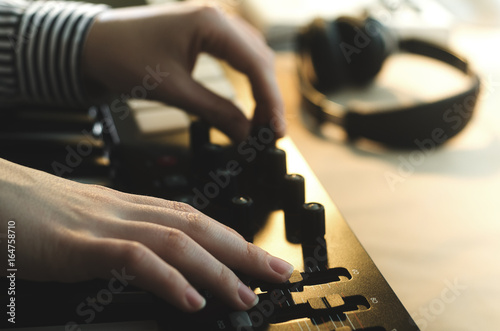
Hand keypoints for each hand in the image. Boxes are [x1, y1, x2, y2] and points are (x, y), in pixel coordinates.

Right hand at [0, 159, 292, 311]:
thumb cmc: (37, 213)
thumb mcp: (92, 224)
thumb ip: (127, 239)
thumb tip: (159, 262)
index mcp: (132, 207)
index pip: (196, 219)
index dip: (233, 238)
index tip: (262, 258)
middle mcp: (128, 211)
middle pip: (199, 227)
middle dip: (244, 251)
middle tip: (279, 273)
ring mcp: (105, 226)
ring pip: (176, 241)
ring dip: (217, 269)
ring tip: (246, 295)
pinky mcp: (79, 245)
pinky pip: (133, 259)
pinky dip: (167, 279)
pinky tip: (192, 300)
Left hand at [82, 2, 284, 141]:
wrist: (92, 45)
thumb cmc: (124, 57)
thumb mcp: (173, 90)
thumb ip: (214, 111)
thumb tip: (246, 134)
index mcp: (212, 23)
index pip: (256, 65)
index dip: (270, 101)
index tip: (276, 130)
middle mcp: (218, 18)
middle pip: (259, 60)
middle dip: (268, 98)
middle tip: (271, 132)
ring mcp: (212, 24)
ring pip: (252, 59)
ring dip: (260, 90)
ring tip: (261, 122)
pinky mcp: (205, 35)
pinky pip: (237, 57)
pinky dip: (245, 82)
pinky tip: (247, 102)